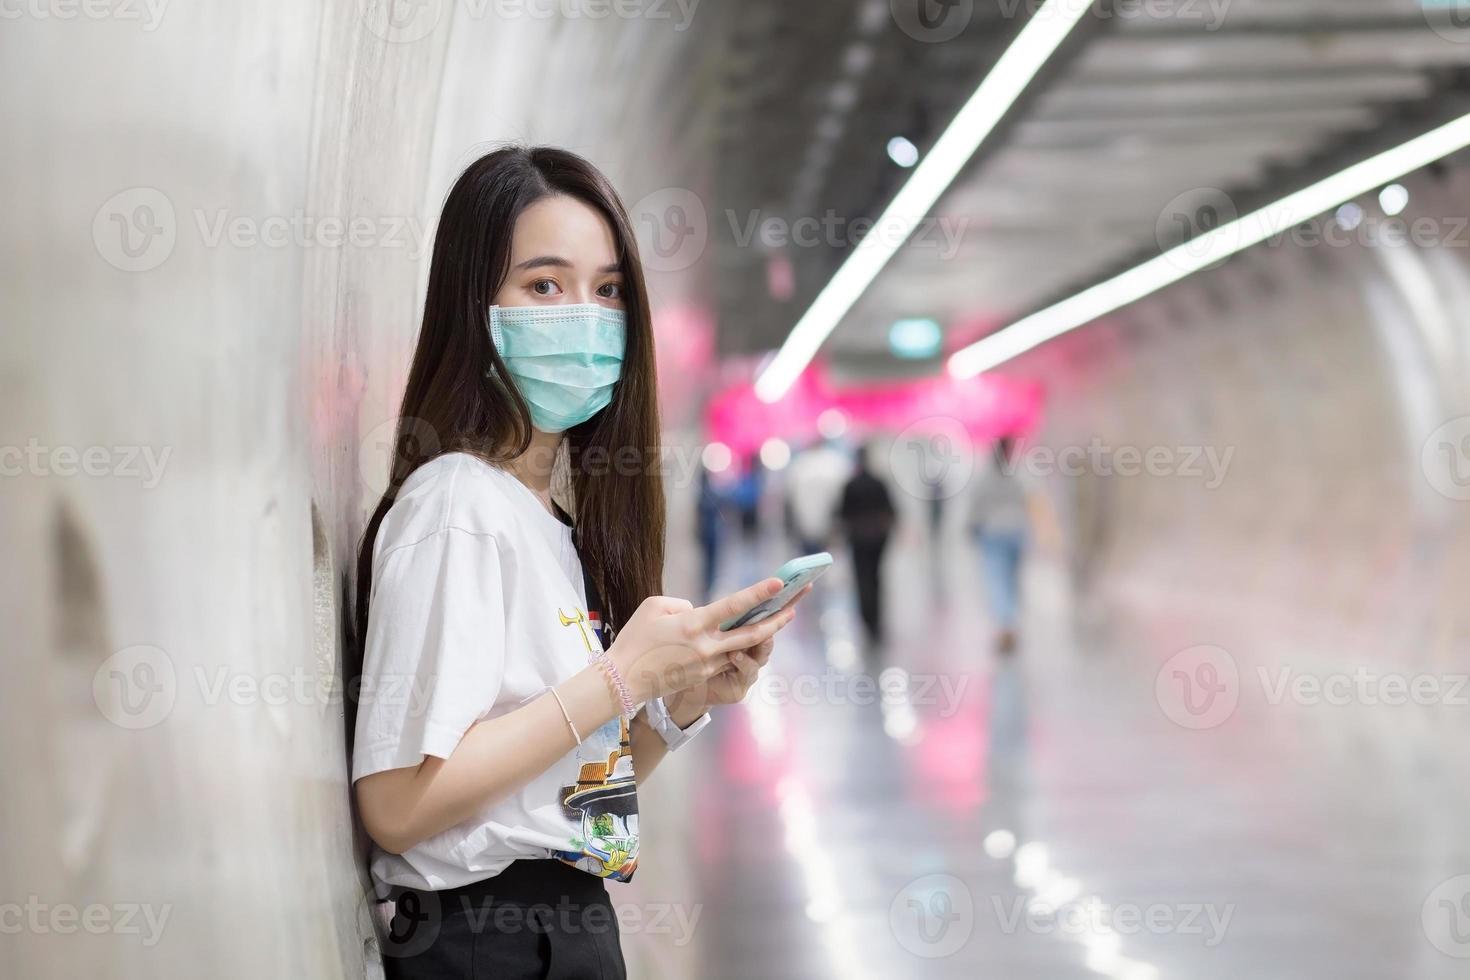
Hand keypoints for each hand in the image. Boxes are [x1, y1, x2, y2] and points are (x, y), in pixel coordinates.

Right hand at [609, 578, 799, 705]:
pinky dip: (740, 646)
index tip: (779, 583)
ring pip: (743, 648)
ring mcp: (707, 664)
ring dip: (764, 634)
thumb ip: (682, 605)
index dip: (758, 593)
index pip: (733, 606)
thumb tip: (700, 612)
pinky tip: (749, 633)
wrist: (622, 680)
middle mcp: (707, 646)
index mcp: (694, 625)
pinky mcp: (704, 675)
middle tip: (797, 605)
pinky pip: (727, 657)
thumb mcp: (653, 607)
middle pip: (752, 633)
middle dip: (778, 619)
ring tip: (782, 617)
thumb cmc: (635, 639)